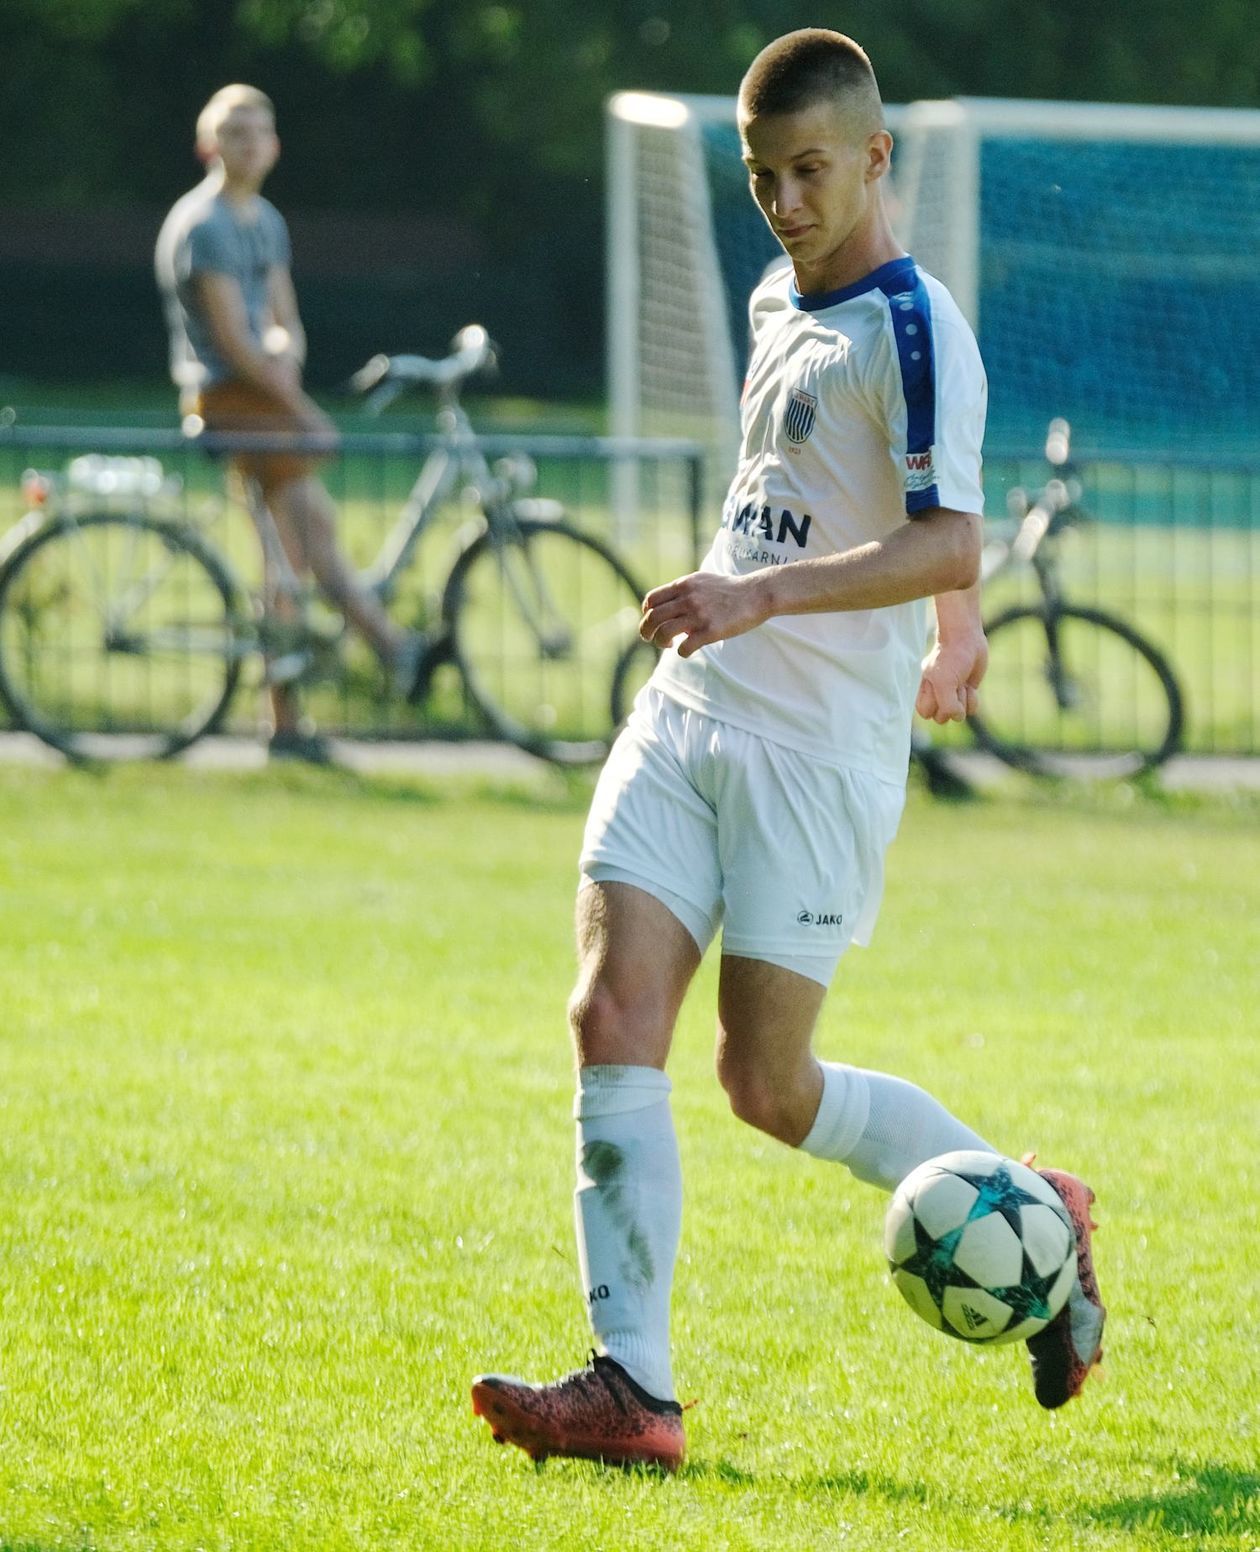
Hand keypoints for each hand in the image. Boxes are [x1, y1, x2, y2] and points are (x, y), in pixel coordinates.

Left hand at [639, 570, 767, 656]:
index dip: (646, 614)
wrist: (757, 594)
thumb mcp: (703, 581)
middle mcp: (687, 599)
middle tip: (651, 639)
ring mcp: (698, 615)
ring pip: (664, 633)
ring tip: (668, 645)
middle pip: (653, 618)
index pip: (651, 600)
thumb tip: (670, 605)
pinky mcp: (710, 631)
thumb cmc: (731, 590)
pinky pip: (684, 647)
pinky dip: (681, 652)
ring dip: (660, 643)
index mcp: (684, 585)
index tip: (653, 622)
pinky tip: (686, 651)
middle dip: (646, 631)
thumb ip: (684, 590)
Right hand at [916, 630, 987, 723]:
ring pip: (958, 715)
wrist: (967, 640)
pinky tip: (969, 685)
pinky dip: (973, 699)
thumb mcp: (944, 683)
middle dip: (952, 702)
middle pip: (942, 717)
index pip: (925, 713)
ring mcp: (952, 696)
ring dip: (963, 699)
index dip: (935, 707)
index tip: (939, 689)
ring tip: (961, 682)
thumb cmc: (951, 659)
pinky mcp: (966, 694)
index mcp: (924, 692)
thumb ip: (946, 705)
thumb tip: (957, 716)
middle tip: (953, 684)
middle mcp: (936, 696)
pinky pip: (971, 710)